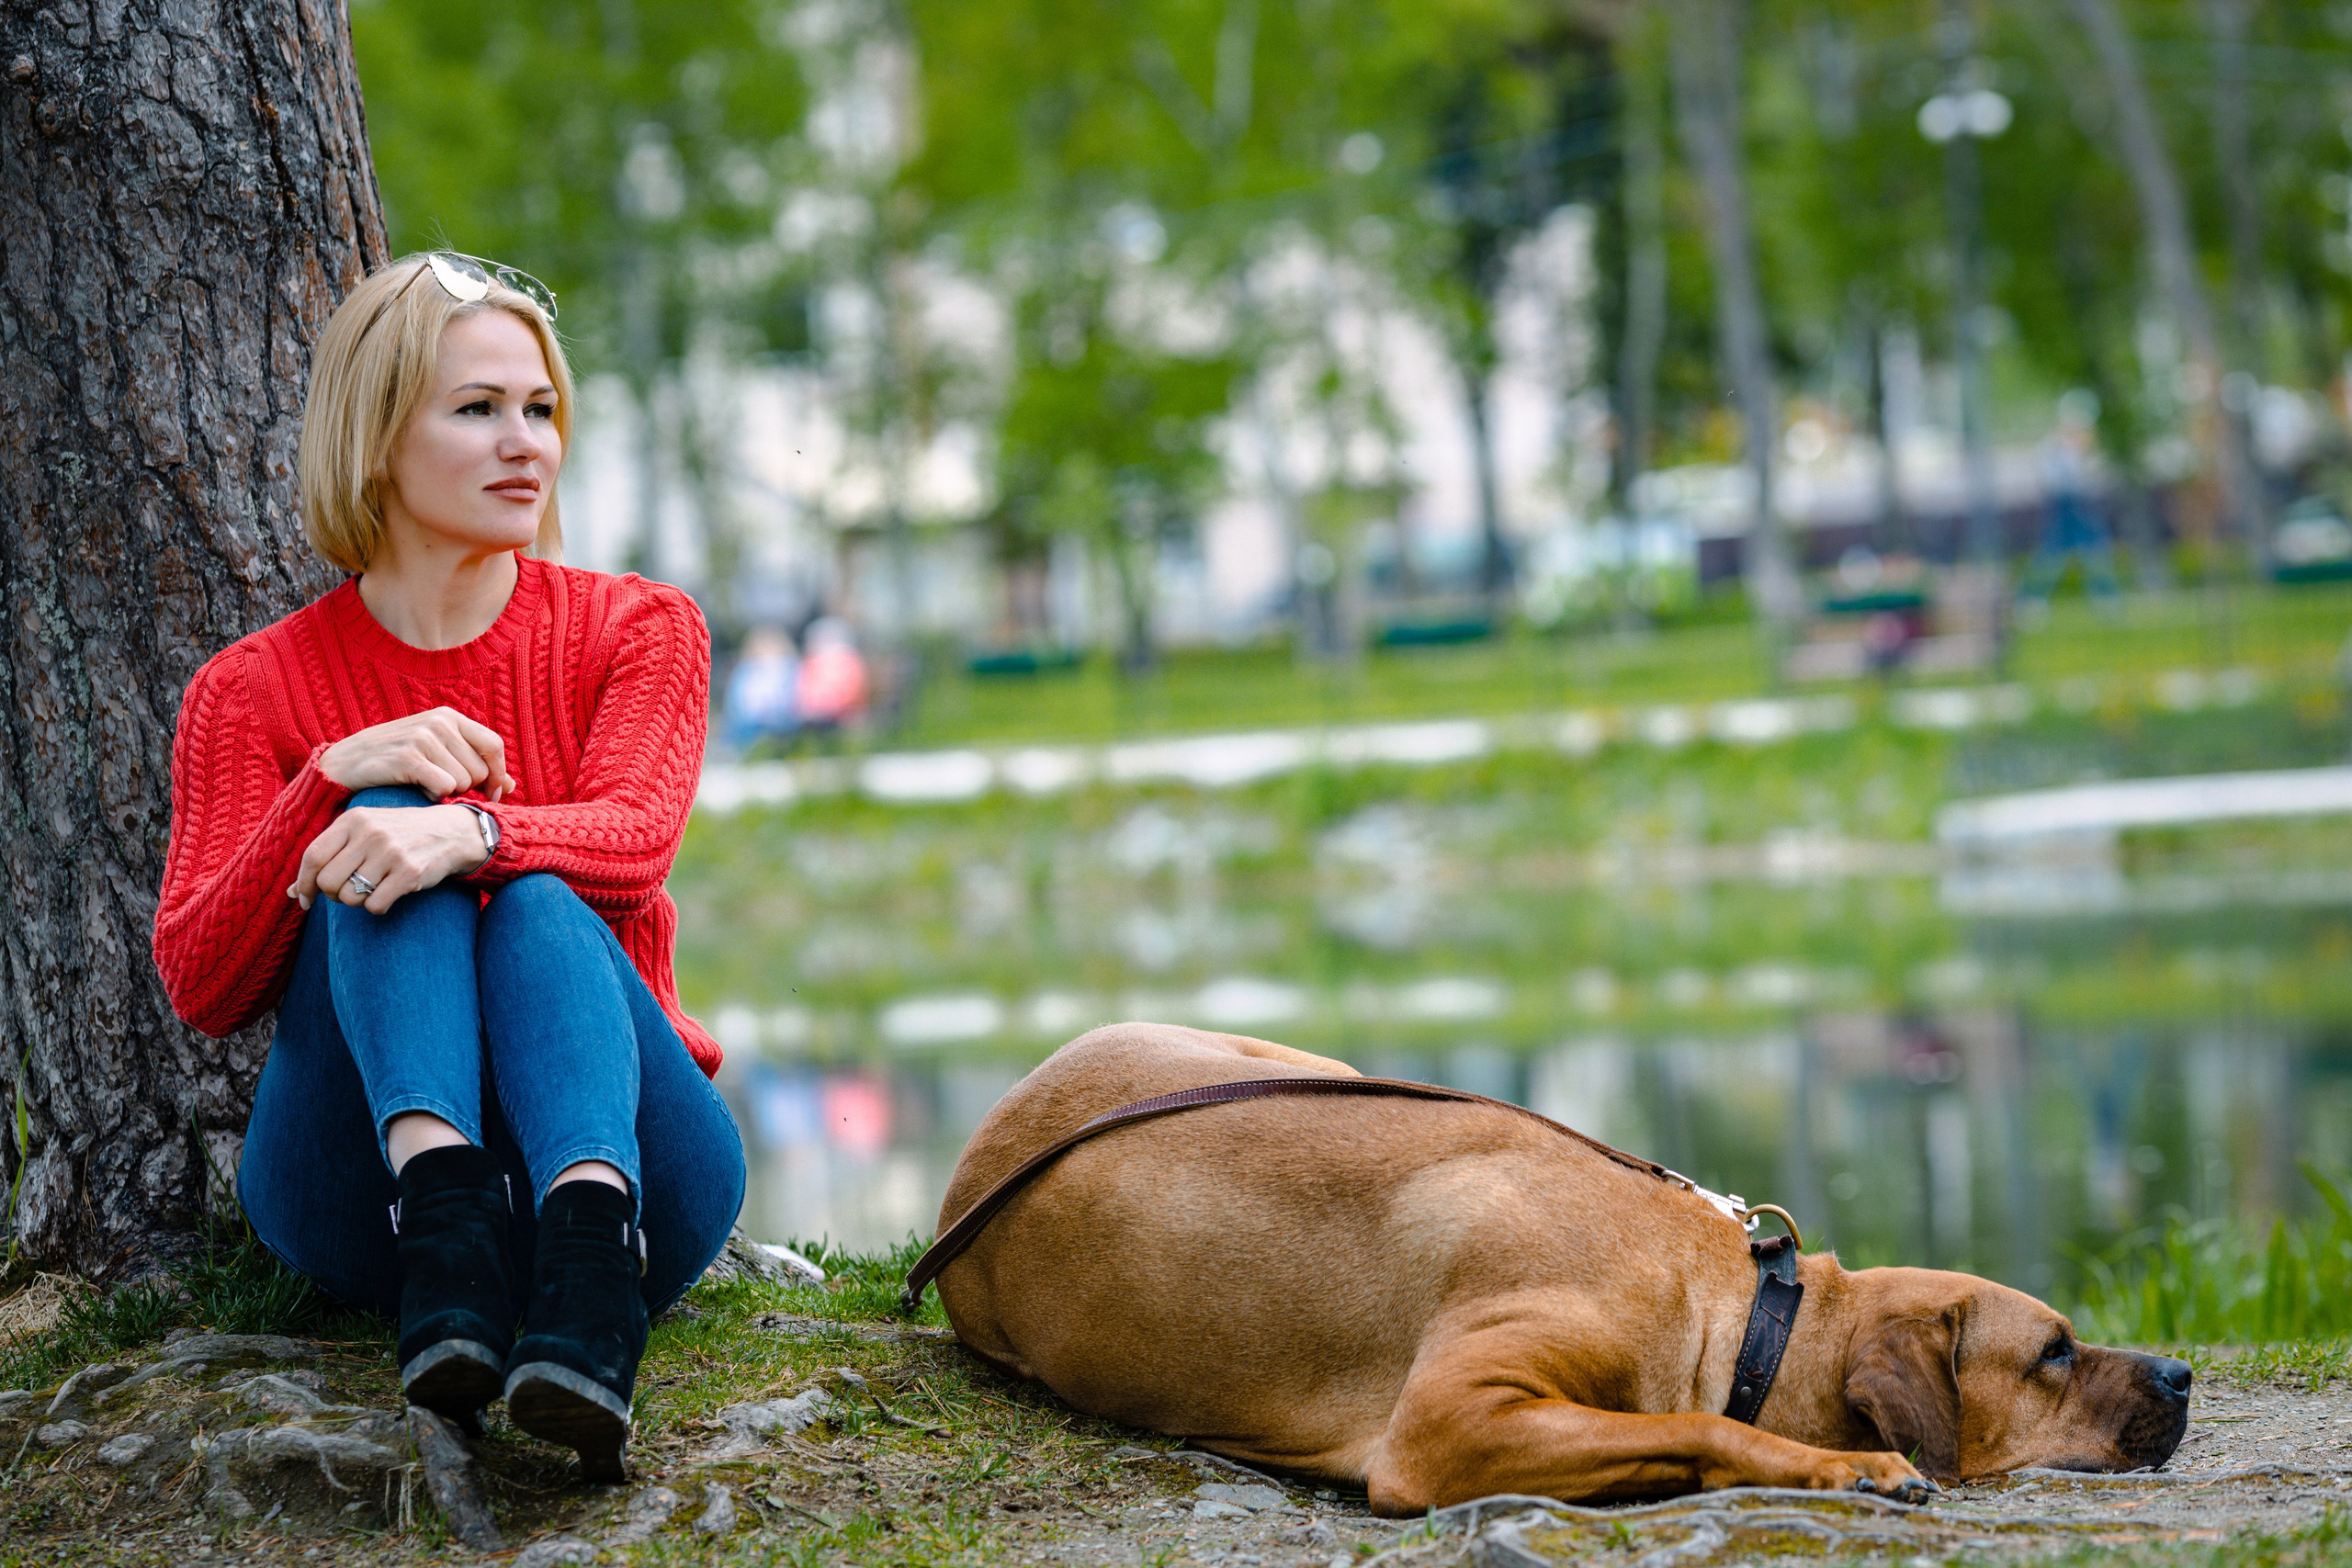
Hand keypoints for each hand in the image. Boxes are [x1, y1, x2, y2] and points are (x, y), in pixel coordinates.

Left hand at [289, 805, 489, 912]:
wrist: (452, 831)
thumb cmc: (400, 834)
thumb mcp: (364, 832)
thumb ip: (329, 855)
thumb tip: (291, 893)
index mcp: (354, 819)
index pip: (313, 855)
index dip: (304, 882)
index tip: (304, 899)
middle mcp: (370, 833)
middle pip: (328, 881)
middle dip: (332, 895)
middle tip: (346, 892)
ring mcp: (391, 853)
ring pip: (350, 896)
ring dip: (357, 902)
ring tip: (371, 890)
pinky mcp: (409, 873)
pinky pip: (375, 905)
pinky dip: (377, 907)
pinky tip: (388, 896)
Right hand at [317, 707, 514, 801]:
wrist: (342, 764)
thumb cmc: (394, 762)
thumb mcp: (436, 754)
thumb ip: (474, 764)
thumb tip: (512, 786)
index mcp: (449, 717)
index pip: (495, 745)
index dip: (498, 774)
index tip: (493, 794)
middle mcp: (439, 721)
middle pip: (481, 769)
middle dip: (467, 787)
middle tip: (439, 786)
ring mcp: (424, 737)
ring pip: (464, 781)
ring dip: (447, 792)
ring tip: (422, 784)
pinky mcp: (409, 756)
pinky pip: (445, 787)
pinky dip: (433, 796)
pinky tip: (415, 789)